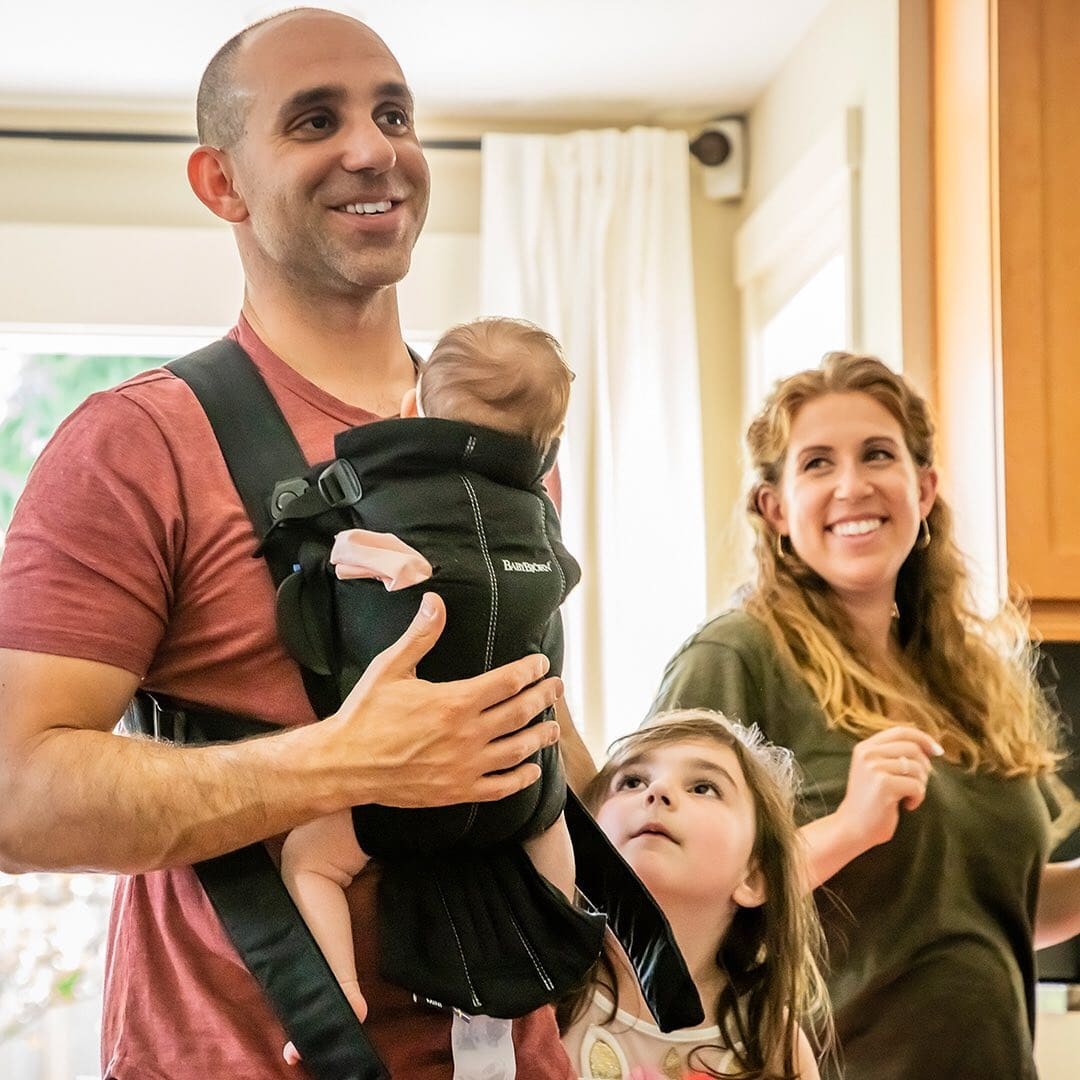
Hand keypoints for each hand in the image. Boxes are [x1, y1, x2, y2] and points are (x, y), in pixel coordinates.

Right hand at [321, 592, 562, 809]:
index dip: (530, 671)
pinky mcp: (457, 792)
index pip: (508, 682)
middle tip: (557, 689)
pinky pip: (500, 787)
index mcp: (454, 701)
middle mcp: (466, 735)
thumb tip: (436, 600)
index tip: (540, 664)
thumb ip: (420, 635)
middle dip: (544, 698)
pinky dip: (521, 779)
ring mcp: (464, 767)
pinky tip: (531, 770)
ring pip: (518, 751)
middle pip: (520, 713)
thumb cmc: (366, 714)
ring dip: (541, 737)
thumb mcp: (390, 668)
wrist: (344, 765)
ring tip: (553, 728)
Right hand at [835, 725, 943, 849]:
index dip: (923, 738)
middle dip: (924, 767)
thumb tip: (930, 746)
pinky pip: (917, 786)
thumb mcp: (875, 769)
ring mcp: (874, 768)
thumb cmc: (871, 800)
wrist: (853, 827)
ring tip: (909, 796)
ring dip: (921, 785)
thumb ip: (892, 754)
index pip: (901, 731)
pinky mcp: (884, 785)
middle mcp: (868, 754)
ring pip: (917, 768)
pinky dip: (918, 798)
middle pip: (913, 749)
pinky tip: (907, 805)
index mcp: (865, 747)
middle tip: (918, 784)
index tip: (937, 751)